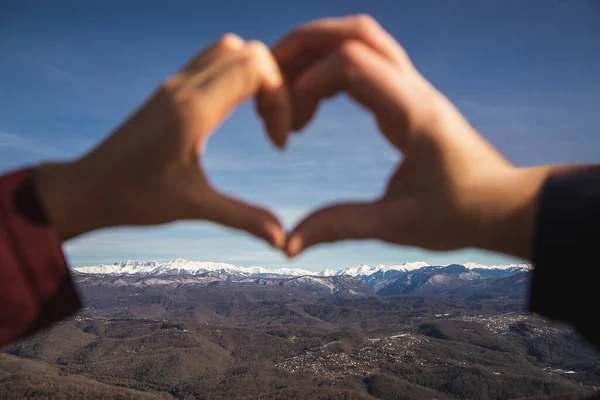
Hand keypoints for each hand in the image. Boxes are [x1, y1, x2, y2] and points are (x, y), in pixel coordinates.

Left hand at [34, 34, 289, 247]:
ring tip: (260, 117)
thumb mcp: (194, 207)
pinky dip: (237, 76)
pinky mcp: (170, 89)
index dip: (280, 100)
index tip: (277, 142)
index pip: (255, 69)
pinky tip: (236, 113)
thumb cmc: (135, 198)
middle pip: (249, 52)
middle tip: (273, 127)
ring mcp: (175, 84)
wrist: (88, 187)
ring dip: (256, 76)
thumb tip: (283, 240)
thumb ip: (244, 219)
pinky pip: (214, 61)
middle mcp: (184, 87)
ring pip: (231, 50)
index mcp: (193, 110)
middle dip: (275, 86)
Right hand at [275, 15, 550, 259]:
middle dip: (305, 44)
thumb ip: (341, 226)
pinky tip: (315, 101)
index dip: (309, 81)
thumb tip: (288, 244)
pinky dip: (333, 68)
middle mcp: (414, 90)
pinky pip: (367, 60)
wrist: (506, 205)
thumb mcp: (399, 226)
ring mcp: (414, 87)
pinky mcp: (409, 96)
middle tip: (271, 77)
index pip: (354, 64)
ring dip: (319, 50)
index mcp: (413, 115)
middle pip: (357, 32)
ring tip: (287, 88)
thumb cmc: (462, 214)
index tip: (290, 123)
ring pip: (363, 38)